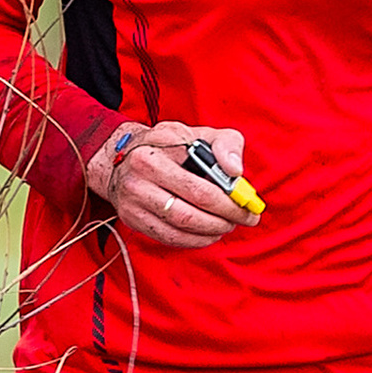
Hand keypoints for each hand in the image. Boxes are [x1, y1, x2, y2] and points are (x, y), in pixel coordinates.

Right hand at [87, 120, 252, 252]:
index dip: (230, 202)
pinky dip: (193, 240)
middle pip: (191, 212)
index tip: (249, 206)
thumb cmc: (170, 144)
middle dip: (224, 219)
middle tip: (243, 219)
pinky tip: (208, 233)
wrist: (122, 154)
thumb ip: (226, 144)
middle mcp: (140, 177)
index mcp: (157, 152)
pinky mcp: (131, 217)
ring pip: (179, 228)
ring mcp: (132, 200)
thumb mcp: (200, 133)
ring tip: (227, 225)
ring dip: (210, 232)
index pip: (201, 187)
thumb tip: (236, 171)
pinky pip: (167, 237)